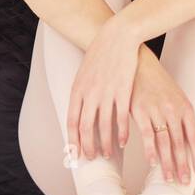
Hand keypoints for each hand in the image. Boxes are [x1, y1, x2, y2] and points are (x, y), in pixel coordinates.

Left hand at [66, 17, 138, 161]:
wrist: (117, 36)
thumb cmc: (101, 53)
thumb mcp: (84, 72)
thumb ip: (82, 91)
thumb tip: (79, 109)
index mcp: (78, 89)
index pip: (71, 121)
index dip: (73, 140)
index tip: (75, 153)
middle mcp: (90, 93)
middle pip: (85, 127)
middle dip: (87, 146)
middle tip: (91, 158)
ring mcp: (106, 93)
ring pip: (103, 126)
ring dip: (104, 143)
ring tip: (107, 154)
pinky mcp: (123, 91)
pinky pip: (121, 117)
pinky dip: (122, 133)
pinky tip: (123, 142)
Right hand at [129, 50, 194, 184]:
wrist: (139, 63)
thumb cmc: (160, 84)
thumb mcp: (180, 100)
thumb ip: (191, 124)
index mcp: (185, 108)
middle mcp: (173, 110)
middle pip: (180, 143)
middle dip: (183, 165)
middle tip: (185, 182)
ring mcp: (156, 110)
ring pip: (164, 141)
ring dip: (167, 162)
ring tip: (169, 178)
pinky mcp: (139, 110)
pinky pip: (146, 133)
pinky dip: (149, 149)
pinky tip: (152, 162)